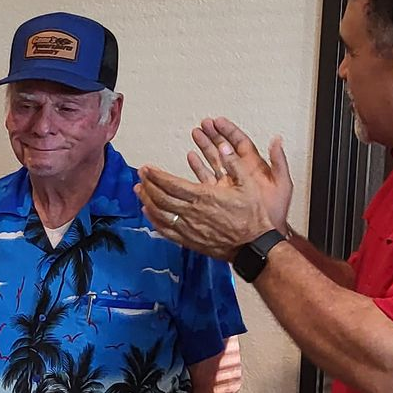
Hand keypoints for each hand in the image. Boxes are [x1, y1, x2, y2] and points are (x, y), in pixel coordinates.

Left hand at [137, 117, 286, 260]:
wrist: (254, 246)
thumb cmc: (253, 215)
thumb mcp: (249, 184)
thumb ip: (234, 164)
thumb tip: (224, 145)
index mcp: (204, 197)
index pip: (171, 184)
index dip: (156, 175)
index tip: (147, 168)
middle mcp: (192, 213)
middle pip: (161, 198)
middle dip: (148, 185)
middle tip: (140, 175)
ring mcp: (189, 229)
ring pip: (160, 214)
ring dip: (147, 201)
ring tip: (139, 190)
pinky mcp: (190, 241)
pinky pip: (166, 230)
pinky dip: (154, 220)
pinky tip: (148, 212)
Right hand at [195, 118, 291, 232]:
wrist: (262, 236)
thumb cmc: (273, 214)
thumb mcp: (281, 185)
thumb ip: (279, 162)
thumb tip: (277, 140)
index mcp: (254, 168)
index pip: (240, 143)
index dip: (229, 131)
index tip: (219, 121)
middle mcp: (240, 174)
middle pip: (224, 149)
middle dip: (214, 135)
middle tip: (204, 124)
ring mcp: (228, 184)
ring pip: (214, 160)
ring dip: (205, 147)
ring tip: (195, 134)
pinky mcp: (218, 196)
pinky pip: (206, 177)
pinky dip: (198, 166)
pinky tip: (191, 157)